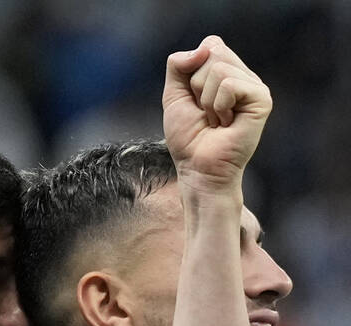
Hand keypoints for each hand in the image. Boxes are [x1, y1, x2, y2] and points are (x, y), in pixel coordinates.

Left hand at [163, 36, 271, 191]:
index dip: (191, 73)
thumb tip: (204, 47)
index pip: (209, 45)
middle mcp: (244, 76)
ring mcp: (255, 87)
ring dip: (206, 101)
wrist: (197, 168)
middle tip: (205, 112)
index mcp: (228, 72)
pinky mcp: (262, 99)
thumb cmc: (188, 138)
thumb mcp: (174, 95)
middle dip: (196, 86)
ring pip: (218, 69)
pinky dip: (217, 106)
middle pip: (213, 52)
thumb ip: (179, 65)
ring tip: (215, 120)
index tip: (195, 100)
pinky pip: (228, 85)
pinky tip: (225, 123)